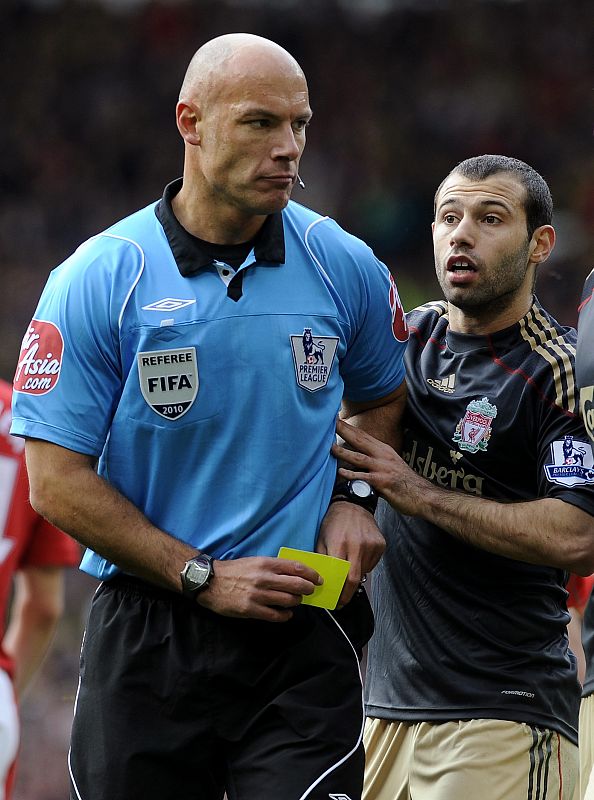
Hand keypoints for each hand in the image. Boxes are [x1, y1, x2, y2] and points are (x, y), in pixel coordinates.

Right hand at [196, 556, 321, 621]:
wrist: (210, 582)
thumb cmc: (234, 570)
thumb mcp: (255, 561)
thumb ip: (274, 567)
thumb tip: (295, 573)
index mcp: (266, 563)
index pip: (296, 567)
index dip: (311, 574)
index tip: (318, 579)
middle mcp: (264, 578)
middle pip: (297, 585)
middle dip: (308, 589)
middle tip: (310, 591)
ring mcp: (258, 595)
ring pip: (288, 600)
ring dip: (296, 602)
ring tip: (295, 601)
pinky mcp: (251, 609)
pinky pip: (276, 615)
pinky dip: (285, 615)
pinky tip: (286, 614)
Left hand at [317, 501, 384, 607]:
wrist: (354, 504)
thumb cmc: (334, 521)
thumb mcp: (322, 539)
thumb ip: (323, 560)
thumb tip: (323, 580)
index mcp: (340, 544)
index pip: (341, 576)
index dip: (340, 592)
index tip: (336, 602)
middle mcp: (358, 546)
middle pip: (355, 579)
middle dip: (348, 593)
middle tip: (343, 600)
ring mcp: (371, 545)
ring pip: (365, 572)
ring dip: (356, 576)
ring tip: (349, 569)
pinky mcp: (380, 545)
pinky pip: (372, 564)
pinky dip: (364, 566)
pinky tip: (358, 557)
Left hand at [332, 417, 428, 515]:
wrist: (421, 495)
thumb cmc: (403, 482)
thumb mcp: (390, 464)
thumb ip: (375, 459)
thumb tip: (358, 457)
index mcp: (383, 450)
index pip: (363, 435)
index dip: (349, 427)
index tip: (335, 419)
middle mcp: (382, 456)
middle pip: (360, 441)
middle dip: (344, 431)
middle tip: (330, 423)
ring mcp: (382, 468)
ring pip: (359, 457)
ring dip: (344, 452)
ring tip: (330, 448)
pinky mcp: (382, 482)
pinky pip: (364, 477)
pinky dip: (352, 474)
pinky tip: (341, 472)